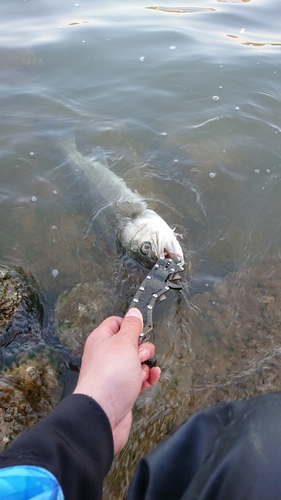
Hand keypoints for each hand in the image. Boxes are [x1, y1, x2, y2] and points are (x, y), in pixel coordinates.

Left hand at [73, 308, 160, 453]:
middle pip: (130, 343)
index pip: (117, 322)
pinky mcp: (121, 389)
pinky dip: (147, 378)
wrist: (103, 413)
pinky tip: (151, 378)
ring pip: (136, 362)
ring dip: (145, 365)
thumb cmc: (109, 377)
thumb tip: (134, 312)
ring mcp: (114, 373)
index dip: (131, 324)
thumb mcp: (124, 342)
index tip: (142, 328)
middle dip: (142, 347)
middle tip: (140, 354)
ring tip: (142, 371)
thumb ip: (132, 326)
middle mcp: (106, 355)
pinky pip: (139, 379)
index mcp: (102, 339)